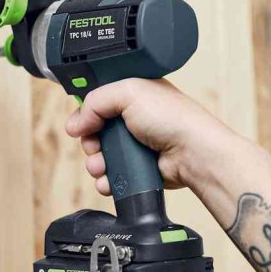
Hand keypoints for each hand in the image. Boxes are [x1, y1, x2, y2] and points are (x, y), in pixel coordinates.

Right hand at [65, 78, 270, 226]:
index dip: (86, 111)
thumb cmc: (173, 118)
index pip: (98, 100)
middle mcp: (133, 118)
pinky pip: (112, 175)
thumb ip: (96, 100)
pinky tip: (108, 179)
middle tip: (93, 144)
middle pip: (94, 130)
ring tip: (100, 166)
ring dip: (95, 162)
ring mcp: (135, 145)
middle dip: (89, 140)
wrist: (193, 153)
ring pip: (100, 155)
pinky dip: (106, 179)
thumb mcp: (129, 92)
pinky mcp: (137, 168)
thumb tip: (77, 121)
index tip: (80, 121)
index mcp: (133, 94)